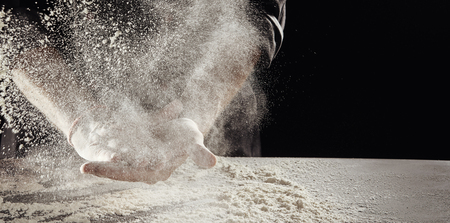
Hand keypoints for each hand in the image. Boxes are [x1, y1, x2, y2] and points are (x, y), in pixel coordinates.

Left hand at [70, 100, 216, 183]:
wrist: (181, 129)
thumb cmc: (188, 136)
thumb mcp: (194, 143)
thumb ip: (200, 154)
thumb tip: (213, 163)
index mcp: (159, 170)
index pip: (140, 172)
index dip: (127, 169)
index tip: (111, 164)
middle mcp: (146, 169)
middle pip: (123, 171)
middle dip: (105, 171)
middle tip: (85, 169)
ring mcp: (136, 161)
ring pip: (116, 164)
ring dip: (101, 164)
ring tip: (85, 166)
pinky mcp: (131, 152)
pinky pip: (115, 151)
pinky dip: (104, 149)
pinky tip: (90, 145)